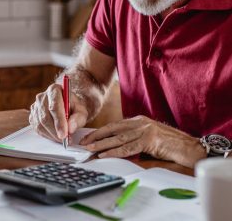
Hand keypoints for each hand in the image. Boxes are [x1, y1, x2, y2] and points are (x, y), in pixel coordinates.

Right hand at [29, 83, 88, 141]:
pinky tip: (55, 136)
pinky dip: (46, 135)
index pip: (54, 106)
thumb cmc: (74, 107)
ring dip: (51, 135)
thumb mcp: (81, 111)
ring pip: (40, 124)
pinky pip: (37, 128)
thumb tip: (70, 128)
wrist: (67, 106)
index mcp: (54, 90)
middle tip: (65, 140)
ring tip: (62, 139)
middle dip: (55, 131)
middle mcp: (42, 97)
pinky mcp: (32, 115)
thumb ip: (78, 118)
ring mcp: (35, 106)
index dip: (59, 122)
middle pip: (45, 117)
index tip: (64, 135)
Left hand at [79, 115, 206, 167]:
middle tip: (84, 142)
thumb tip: (116, 150)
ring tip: (89, 148)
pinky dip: (114, 151)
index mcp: (139, 121)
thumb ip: (133, 142)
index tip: (89, 137)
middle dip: (96, 136)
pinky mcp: (150, 140)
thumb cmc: (171, 146)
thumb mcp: (149, 140)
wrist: (191, 148)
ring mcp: (145, 130)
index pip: (115, 125)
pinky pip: (128, 147)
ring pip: (118, 138)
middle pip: (113, 129)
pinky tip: (104, 154)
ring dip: (101, 144)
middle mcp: (140, 123)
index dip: (101, 132)